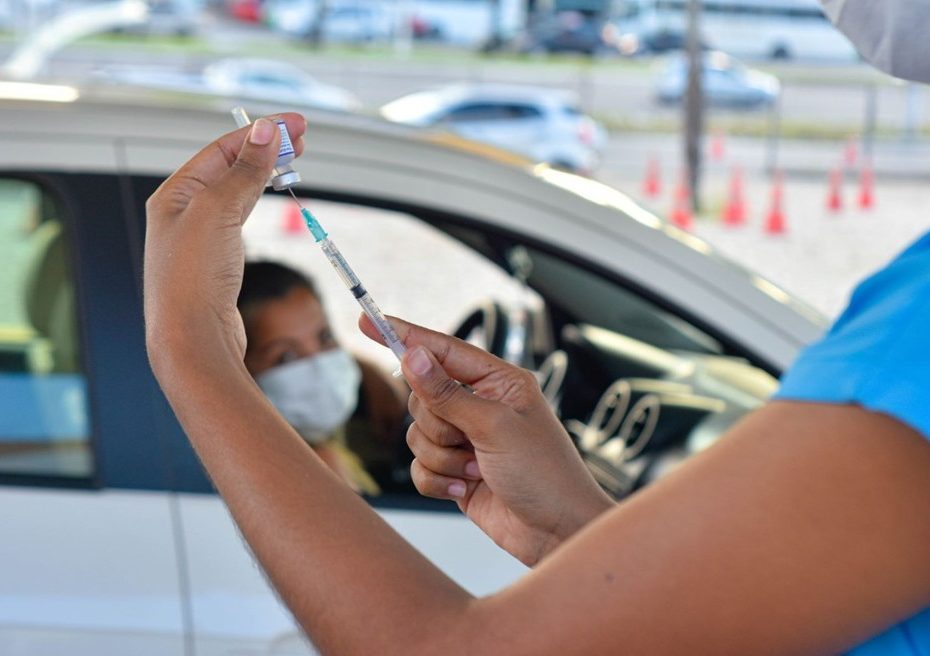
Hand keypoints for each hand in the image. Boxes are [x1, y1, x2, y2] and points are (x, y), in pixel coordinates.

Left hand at [144, 114, 306, 370]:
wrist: (193, 339)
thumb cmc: (193, 279)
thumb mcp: (218, 212)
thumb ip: (244, 171)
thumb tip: (265, 132)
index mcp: (175, 194)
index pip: (223, 149)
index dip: (262, 133)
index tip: (297, 125)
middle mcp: (183, 212)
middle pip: (229, 167)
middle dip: (266, 150)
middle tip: (302, 140)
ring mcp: (200, 237)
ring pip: (236, 191)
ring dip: (264, 172)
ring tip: (292, 161)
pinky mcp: (216, 260)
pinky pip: (239, 217)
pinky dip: (258, 200)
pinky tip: (268, 196)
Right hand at [360, 316, 613, 566]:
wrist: (557, 532)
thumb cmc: (545, 473)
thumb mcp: (494, 426)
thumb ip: (447, 393)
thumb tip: (412, 355)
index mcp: (498, 381)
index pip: (442, 349)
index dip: (404, 335)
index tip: (368, 321)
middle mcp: (480, 405)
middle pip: (422, 396)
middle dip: (438, 424)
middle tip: (468, 440)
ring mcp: (466, 439)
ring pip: (417, 433)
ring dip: (442, 457)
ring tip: (477, 470)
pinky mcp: (454, 471)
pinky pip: (419, 467)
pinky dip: (438, 481)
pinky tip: (467, 489)